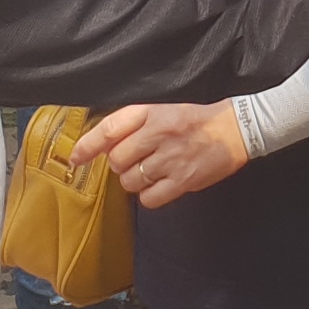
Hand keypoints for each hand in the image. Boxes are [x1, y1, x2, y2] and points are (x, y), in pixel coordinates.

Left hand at [74, 100, 249, 205]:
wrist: (234, 129)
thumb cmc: (194, 120)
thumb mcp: (161, 111)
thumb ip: (132, 125)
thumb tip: (99, 146)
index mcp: (150, 113)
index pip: (109, 129)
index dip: (87, 146)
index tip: (75, 158)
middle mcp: (158, 134)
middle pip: (117, 160)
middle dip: (121, 164)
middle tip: (138, 160)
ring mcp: (170, 158)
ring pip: (131, 181)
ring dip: (135, 180)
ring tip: (151, 172)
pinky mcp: (183, 180)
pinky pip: (150, 198)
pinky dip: (150, 195)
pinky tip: (160, 185)